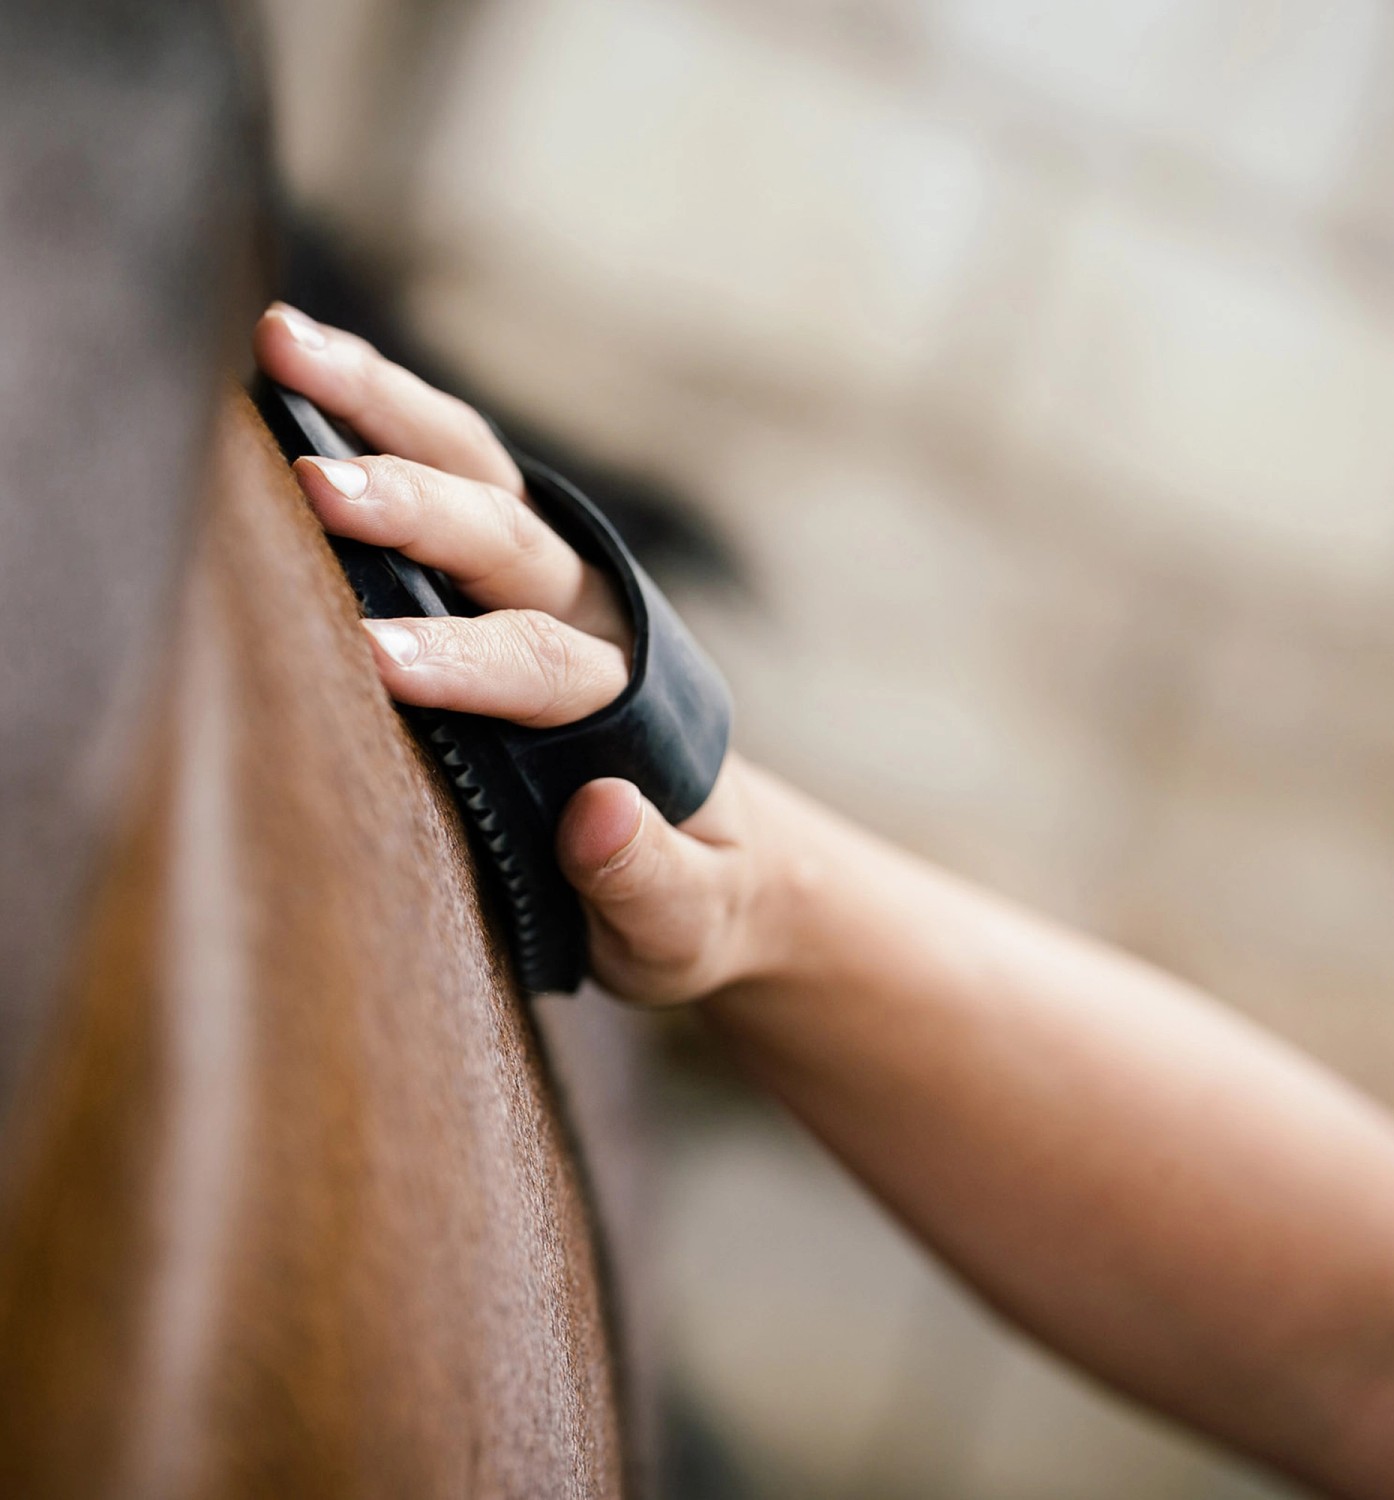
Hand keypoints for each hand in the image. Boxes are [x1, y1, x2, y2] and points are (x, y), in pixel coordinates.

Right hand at [254, 303, 786, 1002]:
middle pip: (509, 545)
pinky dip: (384, 415)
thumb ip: (646, 878)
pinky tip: (302, 369)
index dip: (466, 664)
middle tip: (317, 485)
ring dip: (386, 409)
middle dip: (416, 513)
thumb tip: (597, 809)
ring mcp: (554, 587)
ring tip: (281, 345)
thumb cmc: (693, 899)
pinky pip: (452, 478)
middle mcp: (598, 622)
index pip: (548, 671)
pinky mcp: (513, 578)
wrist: (723, 862)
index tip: (376, 659)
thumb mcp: (686, 920)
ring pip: (479, 478)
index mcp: (636, 706)